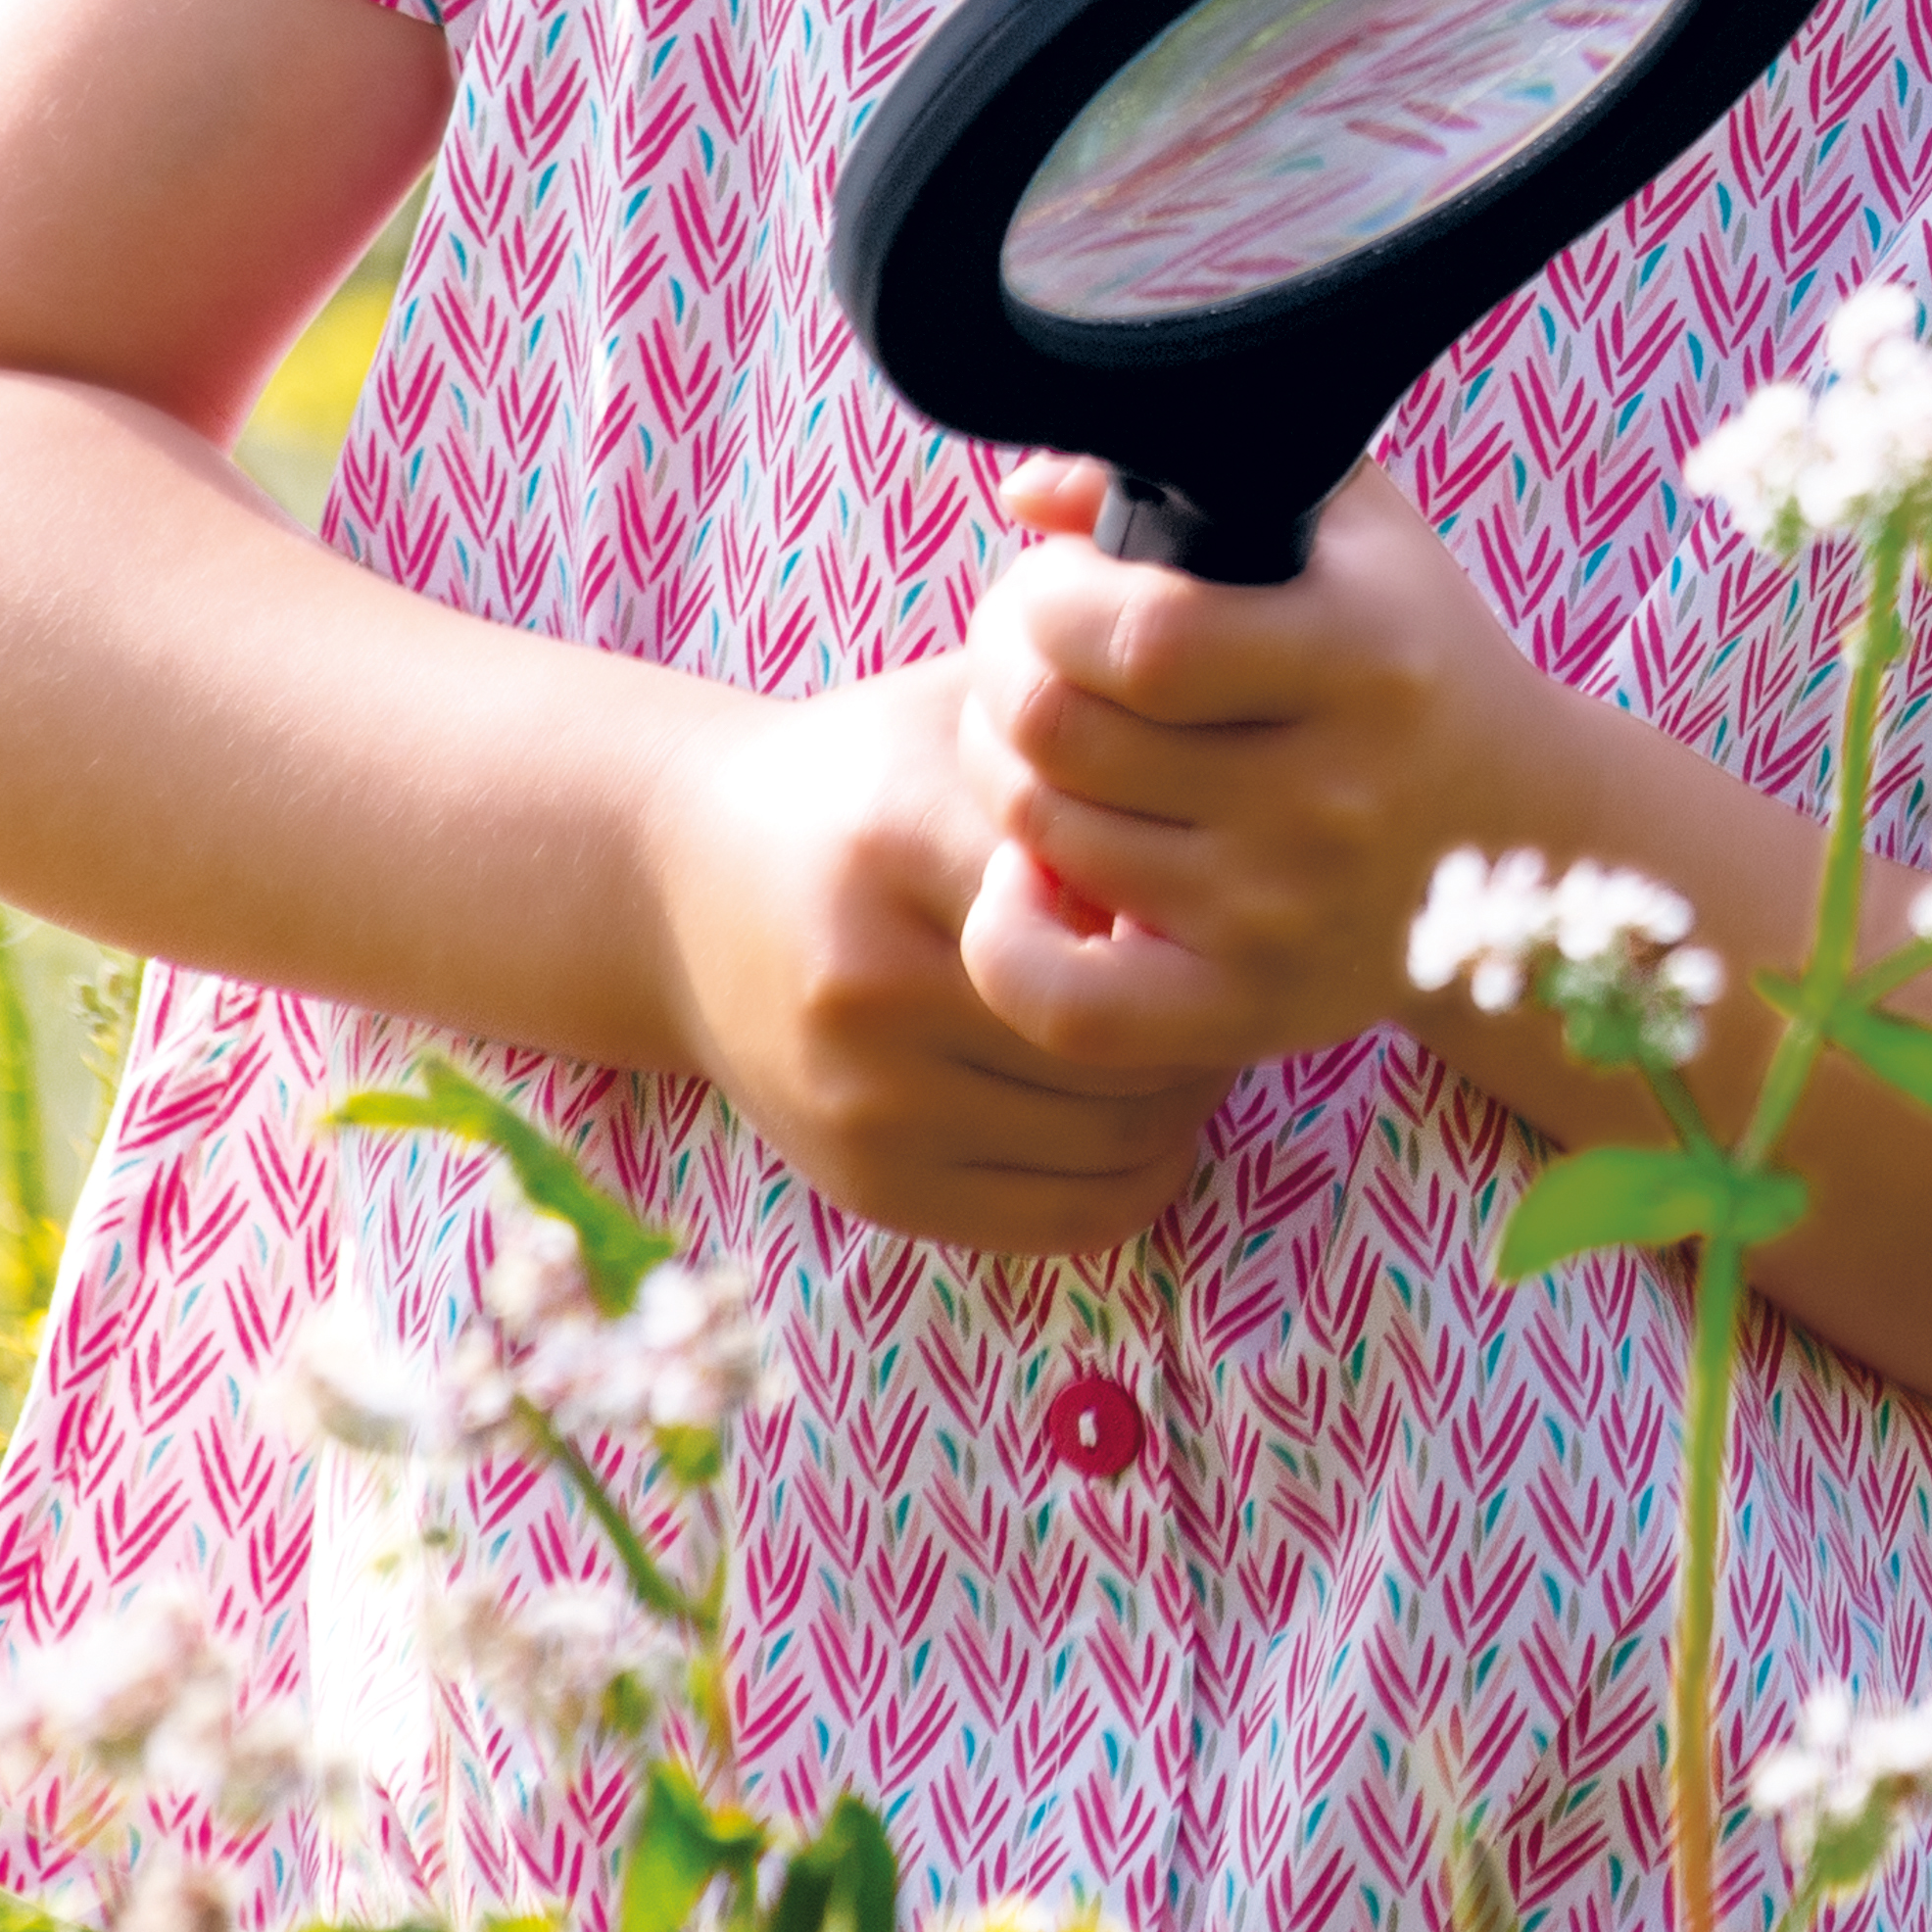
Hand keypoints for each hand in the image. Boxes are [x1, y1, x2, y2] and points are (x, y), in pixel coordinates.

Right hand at [642, 656, 1227, 1258]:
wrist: (687, 889)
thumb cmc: (870, 778)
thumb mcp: (968, 714)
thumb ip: (1090, 733)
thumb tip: (1238, 791)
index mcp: (900, 845)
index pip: (1121, 907)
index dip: (1199, 904)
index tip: (1223, 878)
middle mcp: (870, 985)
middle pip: (1131, 1034)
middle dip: (1213, 1007)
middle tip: (1244, 965)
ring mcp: (863, 1103)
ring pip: (1117, 1136)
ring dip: (1191, 1093)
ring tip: (1197, 1025)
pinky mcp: (868, 1184)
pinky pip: (1070, 1217)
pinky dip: (1143, 1171)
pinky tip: (1148, 1105)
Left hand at [960, 459, 1558, 1064]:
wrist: (1532, 837)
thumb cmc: (1408, 654)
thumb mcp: (1346, 529)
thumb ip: (1190, 478)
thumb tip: (1025, 499)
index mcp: (1365, 660)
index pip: (1141, 637)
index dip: (1050, 601)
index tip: (1055, 588)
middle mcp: (1332, 799)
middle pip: (1063, 734)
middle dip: (1003, 671)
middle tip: (1024, 654)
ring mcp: (1287, 917)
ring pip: (1047, 834)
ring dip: (1006, 770)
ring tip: (1044, 738)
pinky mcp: (1251, 1012)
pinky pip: (1066, 1002)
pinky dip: (1010, 937)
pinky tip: (1032, 877)